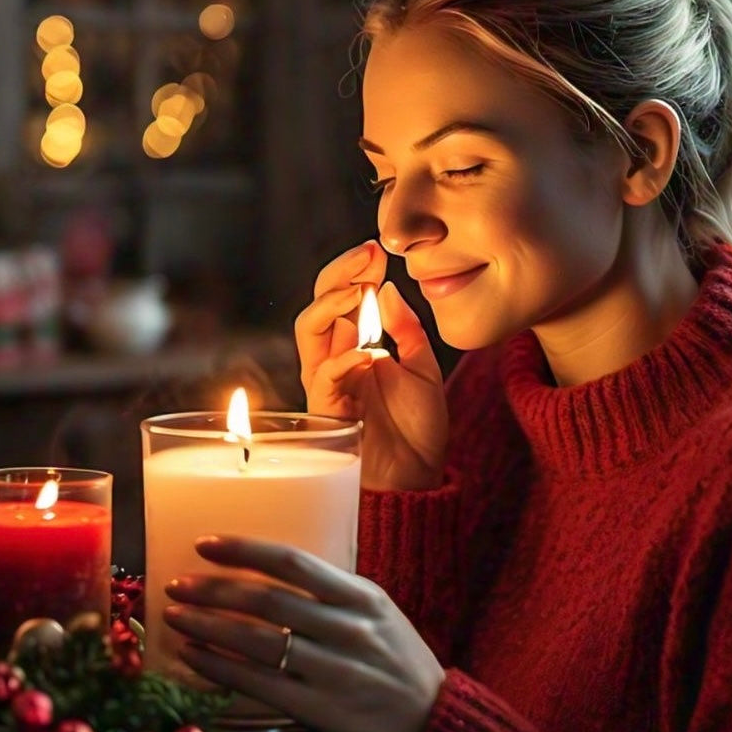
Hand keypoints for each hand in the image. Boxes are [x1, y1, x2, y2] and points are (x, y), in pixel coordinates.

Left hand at [163, 535, 444, 731]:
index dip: (246, 549)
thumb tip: (270, 570)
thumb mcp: (378, 610)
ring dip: (209, 626)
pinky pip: (260, 685)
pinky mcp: (321, 709)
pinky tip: (195, 656)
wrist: (434, 720)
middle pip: (267, 600)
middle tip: (177, 583)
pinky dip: (221, 668)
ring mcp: (333, 671)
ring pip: (258, 642)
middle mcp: (347, 629)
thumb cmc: (400, 658)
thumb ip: (332, 592)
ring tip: (176, 617)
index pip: (293, 562)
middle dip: (214, 589)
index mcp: (362, 596)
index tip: (206, 544)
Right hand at [294, 240, 447, 489]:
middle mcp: (336, 359)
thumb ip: (407, 329)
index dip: (356, 271)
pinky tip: (369, 349)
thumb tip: (388, 288)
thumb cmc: (417, 429)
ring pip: (308, 330)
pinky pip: (324, 375)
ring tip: (359, 287)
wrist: (417, 479)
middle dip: (339, 274)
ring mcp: (327, 382)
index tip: (379, 252)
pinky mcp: (327, 408)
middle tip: (368, 254)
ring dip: (331, 303)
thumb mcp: (423, 368)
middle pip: (318, 305)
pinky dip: (344, 358)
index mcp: (356, 346)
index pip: (344, 298)